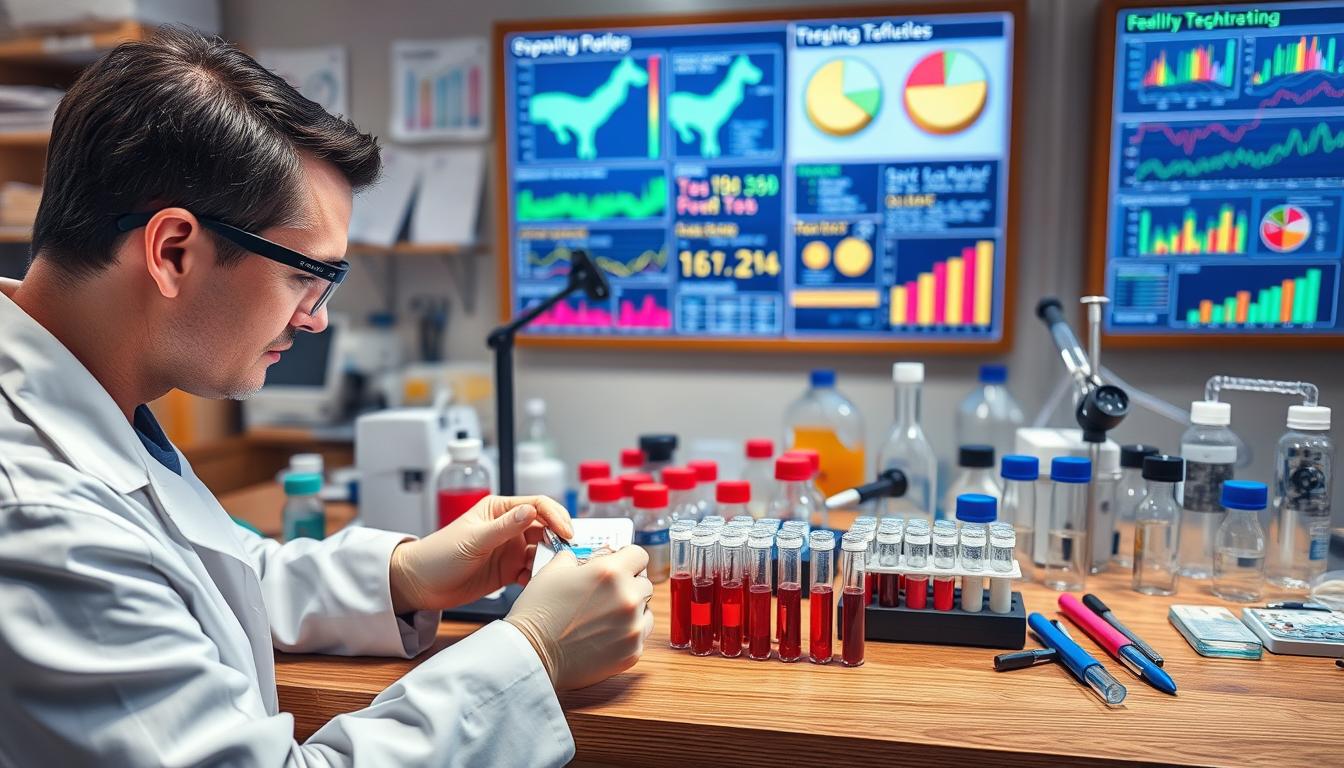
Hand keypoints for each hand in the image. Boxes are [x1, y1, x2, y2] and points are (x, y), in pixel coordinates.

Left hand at [389, 495, 573, 612]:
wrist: (420, 585)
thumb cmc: (438, 554)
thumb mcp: (473, 540)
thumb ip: (504, 528)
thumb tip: (532, 511)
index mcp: (499, 510)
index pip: (537, 505)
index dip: (555, 516)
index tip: (566, 533)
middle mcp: (509, 527)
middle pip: (545, 528)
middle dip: (557, 540)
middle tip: (566, 555)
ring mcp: (510, 549)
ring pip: (541, 551)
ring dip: (548, 561)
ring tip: (550, 573)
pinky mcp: (509, 570)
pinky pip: (532, 571)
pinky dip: (538, 577)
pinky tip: (536, 584)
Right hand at [505, 544, 653, 690]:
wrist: (531, 654)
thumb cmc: (538, 612)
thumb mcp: (553, 570)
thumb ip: (578, 558)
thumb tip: (589, 558)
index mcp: (611, 572)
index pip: (639, 555)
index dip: (628, 558)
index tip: (621, 565)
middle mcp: (628, 598)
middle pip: (644, 583)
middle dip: (629, 585)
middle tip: (608, 594)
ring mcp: (633, 627)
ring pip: (645, 610)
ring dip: (632, 610)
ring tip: (605, 616)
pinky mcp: (632, 652)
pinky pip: (640, 635)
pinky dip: (627, 632)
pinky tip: (605, 634)